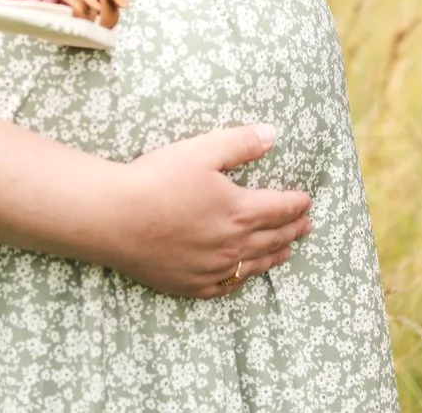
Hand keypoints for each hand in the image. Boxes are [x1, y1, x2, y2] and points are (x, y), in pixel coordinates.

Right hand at [101, 124, 312, 298]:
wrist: (114, 218)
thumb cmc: (155, 179)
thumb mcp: (200, 151)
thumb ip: (240, 143)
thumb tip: (272, 135)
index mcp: (240, 211)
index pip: (280, 207)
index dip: (297, 203)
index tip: (307, 200)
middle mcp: (233, 244)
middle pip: (273, 237)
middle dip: (293, 229)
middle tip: (307, 226)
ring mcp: (213, 268)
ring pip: (255, 264)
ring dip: (275, 255)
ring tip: (288, 251)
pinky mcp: (192, 284)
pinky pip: (227, 285)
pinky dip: (243, 278)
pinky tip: (244, 274)